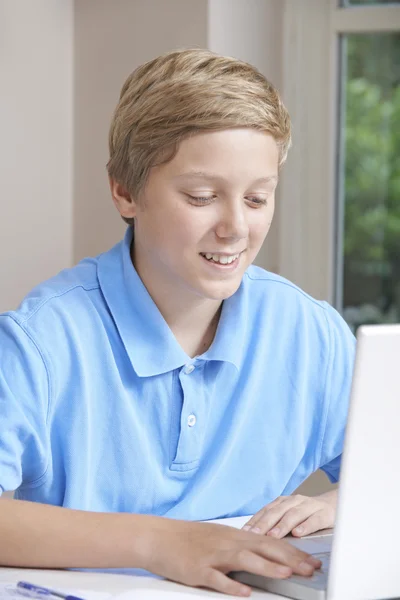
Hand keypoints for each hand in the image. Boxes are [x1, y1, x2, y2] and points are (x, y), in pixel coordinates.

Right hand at [145, 518, 320, 596]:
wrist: (158, 537)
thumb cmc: (188, 539)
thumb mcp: (219, 538)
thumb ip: (242, 546)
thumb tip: (266, 556)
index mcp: (234, 536)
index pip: (270, 542)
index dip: (293, 552)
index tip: (311, 560)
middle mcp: (227, 542)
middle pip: (263, 548)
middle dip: (290, 559)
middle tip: (310, 569)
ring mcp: (213, 555)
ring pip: (244, 559)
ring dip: (267, 567)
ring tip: (287, 574)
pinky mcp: (198, 569)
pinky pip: (217, 578)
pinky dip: (231, 585)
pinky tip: (244, 592)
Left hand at [242, 491, 336, 538]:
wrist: (333, 505)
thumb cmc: (307, 514)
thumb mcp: (289, 515)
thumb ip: (274, 522)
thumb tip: (253, 536)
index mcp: (283, 502)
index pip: (266, 510)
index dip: (255, 521)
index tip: (244, 532)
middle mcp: (294, 501)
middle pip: (277, 512)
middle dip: (264, 524)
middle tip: (254, 535)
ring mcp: (309, 506)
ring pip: (294, 514)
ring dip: (282, 525)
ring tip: (273, 536)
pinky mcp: (324, 513)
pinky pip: (314, 519)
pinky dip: (306, 526)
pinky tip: (299, 532)